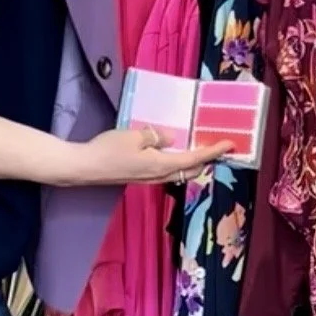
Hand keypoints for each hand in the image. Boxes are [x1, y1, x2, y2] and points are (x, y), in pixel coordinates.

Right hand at [72, 126, 230, 187]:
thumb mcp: (134, 136)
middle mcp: (159, 175)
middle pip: (191, 170)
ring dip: (193, 162)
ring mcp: (149, 179)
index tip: (230, 145)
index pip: (194, 159)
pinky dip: (178, 163)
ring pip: (179, 172)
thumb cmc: (108, 150)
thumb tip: (169, 139)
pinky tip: (174, 153)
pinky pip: (167, 170)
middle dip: (207, 159)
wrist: (85, 168)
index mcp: (161, 165)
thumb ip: (155, 136)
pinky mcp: (140, 177)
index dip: (213, 151)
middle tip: (218, 146)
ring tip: (201, 148)